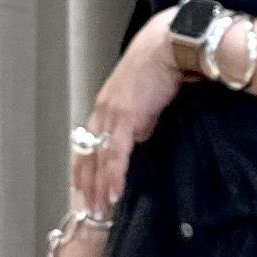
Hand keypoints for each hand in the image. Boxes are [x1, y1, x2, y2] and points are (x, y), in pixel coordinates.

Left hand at [71, 7, 185, 217]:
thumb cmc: (163, 63)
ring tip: (99, 213)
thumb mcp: (147, 97)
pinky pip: (116, 154)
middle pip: (87, 155)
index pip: (89, 144)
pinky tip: (114, 194)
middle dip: (86, 187)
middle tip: (86, 213)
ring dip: (98, 189)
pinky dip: (114, 176)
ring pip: (99, 159)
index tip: (85, 192)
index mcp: (106, 104)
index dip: (86, 170)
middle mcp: (103, 110)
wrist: (171, 43)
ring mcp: (112, 114)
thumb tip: (139, 135)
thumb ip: (140, 118)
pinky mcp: (126, 117)